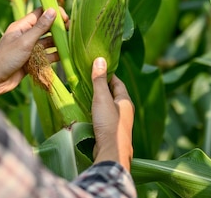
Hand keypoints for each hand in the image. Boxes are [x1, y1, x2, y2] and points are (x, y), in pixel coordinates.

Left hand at [0, 7, 67, 98]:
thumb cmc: (5, 58)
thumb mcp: (24, 42)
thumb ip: (40, 28)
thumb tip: (53, 10)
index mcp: (22, 26)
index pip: (40, 13)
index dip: (53, 12)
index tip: (65, 18)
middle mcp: (26, 36)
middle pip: (45, 28)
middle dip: (57, 29)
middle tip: (71, 31)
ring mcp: (28, 49)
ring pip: (46, 43)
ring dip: (57, 43)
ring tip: (70, 44)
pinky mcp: (30, 62)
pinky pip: (44, 57)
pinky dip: (54, 56)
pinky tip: (64, 57)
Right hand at [91, 57, 133, 171]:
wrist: (111, 152)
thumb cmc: (109, 123)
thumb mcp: (102, 98)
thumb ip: (100, 80)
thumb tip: (100, 60)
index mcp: (126, 101)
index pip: (117, 82)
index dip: (108, 74)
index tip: (97, 68)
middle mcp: (124, 110)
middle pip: (113, 94)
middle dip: (102, 86)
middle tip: (88, 79)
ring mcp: (118, 122)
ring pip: (108, 106)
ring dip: (98, 100)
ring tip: (85, 93)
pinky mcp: (111, 131)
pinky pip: (104, 116)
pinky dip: (96, 111)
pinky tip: (87, 110)